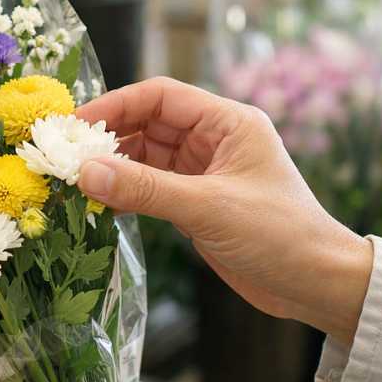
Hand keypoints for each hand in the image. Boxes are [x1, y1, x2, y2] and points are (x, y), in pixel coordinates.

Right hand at [76, 77, 372, 344]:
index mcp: (228, 122)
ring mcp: (204, 172)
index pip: (160, 96)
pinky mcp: (197, 203)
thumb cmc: (280, 236)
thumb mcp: (208, 208)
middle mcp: (214, 141)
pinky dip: (124, 193)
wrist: (317, 285)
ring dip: (112, 168)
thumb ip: (145, 189)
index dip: (115, 105)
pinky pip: (150, 187)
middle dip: (107, 138)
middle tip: (65, 156)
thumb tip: (86, 172)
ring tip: (74, 182)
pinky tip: (99, 205)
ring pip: (145, 157)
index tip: (76, 124)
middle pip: (147, 124)